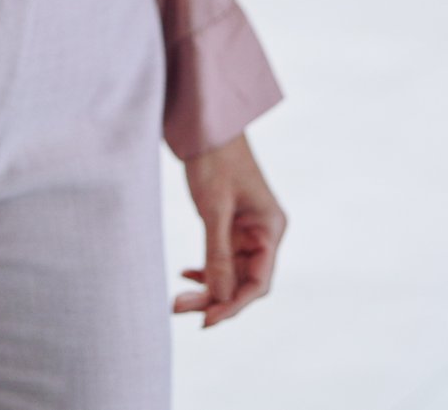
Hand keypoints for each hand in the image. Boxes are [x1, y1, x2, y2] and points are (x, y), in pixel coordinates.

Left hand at [174, 135, 285, 327]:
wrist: (206, 125)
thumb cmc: (215, 160)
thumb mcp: (214, 209)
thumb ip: (217, 253)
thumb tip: (219, 297)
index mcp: (270, 229)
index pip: (258, 282)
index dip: (233, 305)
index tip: (206, 321)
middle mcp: (264, 233)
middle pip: (243, 281)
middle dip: (215, 299)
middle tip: (179, 309)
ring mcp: (247, 229)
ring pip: (230, 272)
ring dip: (206, 288)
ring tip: (176, 301)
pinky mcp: (230, 224)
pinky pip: (221, 258)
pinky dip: (205, 269)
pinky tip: (184, 274)